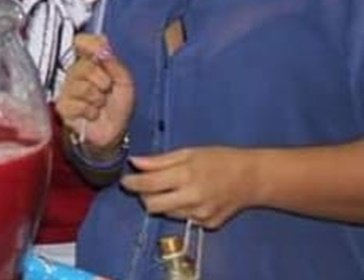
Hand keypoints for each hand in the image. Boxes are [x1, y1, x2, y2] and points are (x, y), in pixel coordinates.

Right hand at [56, 34, 133, 153]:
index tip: (100, 51)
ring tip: (99, 106)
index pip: (82, 41)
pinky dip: (90, 111)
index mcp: (90, 61)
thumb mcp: (124, 82)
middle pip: (84, 66)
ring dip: (97, 99)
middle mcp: (75, 72)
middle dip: (102, 81)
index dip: (89, 44)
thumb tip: (103, 45)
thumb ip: (114, 63)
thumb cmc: (118, 107)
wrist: (113, 134)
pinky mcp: (62, 106)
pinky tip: (91, 115)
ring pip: (82, 86)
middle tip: (106, 91)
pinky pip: (77, 103)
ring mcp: (66, 89)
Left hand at [122, 146, 259, 229]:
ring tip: (171, 188)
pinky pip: (184, 218)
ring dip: (161, 202)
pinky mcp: (208, 225)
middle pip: (153, 206)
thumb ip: (160, 160)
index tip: (125, 181)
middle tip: (143, 187)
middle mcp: (192, 198)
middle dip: (143, 197)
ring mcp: (201, 214)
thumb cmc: (219, 159)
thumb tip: (134, 162)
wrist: (252, 179)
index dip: (132, 183)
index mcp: (186, 175)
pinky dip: (179, 209)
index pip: (149, 184)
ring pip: (167, 213)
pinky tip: (189, 197)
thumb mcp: (189, 153)